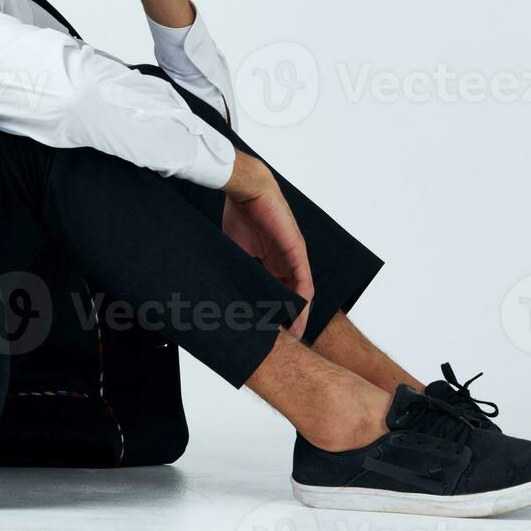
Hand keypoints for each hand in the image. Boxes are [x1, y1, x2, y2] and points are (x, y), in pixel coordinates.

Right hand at [221, 154, 313, 337]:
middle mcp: (288, 260)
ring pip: (302, 293)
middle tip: (284, 340)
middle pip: (293, 295)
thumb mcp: (237, 250)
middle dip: (289, 318)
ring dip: (299, 315)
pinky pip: (304, 281)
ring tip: (292, 334)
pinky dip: (302, 301)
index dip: (277, 310)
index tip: (270, 330)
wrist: (248, 189)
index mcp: (273, 260)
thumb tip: (226, 289)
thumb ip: (239, 268)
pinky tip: (297, 316)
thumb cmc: (241, 214)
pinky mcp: (297, 251)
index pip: (280, 291)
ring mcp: (295, 256)